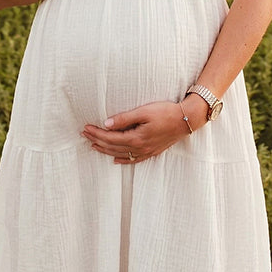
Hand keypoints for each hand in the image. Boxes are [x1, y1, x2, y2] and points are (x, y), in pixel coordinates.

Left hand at [81, 101, 195, 163]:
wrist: (186, 120)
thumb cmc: (166, 112)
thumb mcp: (144, 111)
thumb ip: (124, 118)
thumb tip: (106, 124)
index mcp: (136, 138)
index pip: (110, 137)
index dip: (97, 133)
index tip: (86, 128)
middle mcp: (140, 148)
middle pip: (113, 147)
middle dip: (97, 141)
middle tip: (84, 135)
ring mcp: (146, 152)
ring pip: (121, 154)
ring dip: (106, 150)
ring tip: (94, 145)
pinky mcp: (152, 152)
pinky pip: (133, 159)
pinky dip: (122, 159)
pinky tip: (115, 159)